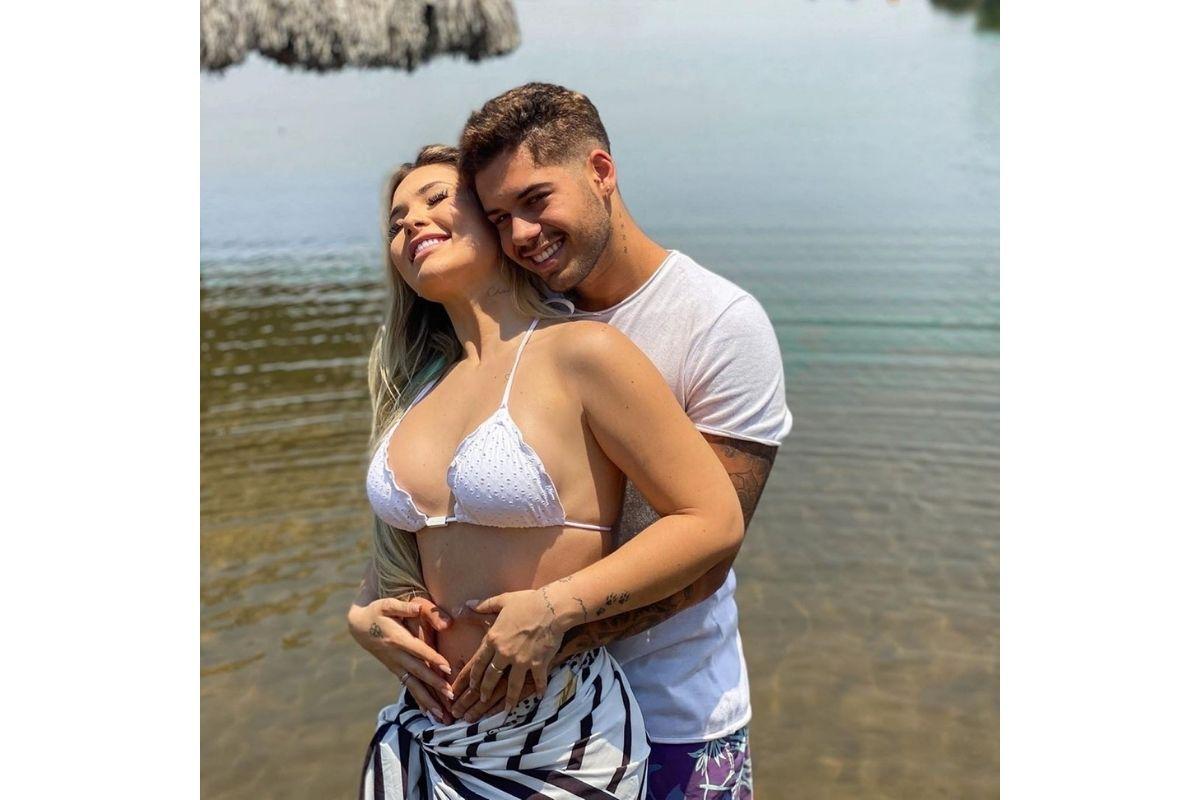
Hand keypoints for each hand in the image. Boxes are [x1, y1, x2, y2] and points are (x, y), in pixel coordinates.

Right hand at [347, 596, 455, 720]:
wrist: (358, 626)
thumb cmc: (377, 612)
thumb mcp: (387, 604)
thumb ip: (403, 606)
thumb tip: (416, 608)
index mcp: (397, 638)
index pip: (418, 650)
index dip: (432, 658)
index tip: (447, 668)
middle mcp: (396, 656)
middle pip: (418, 672)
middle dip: (435, 685)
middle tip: (451, 696)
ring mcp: (395, 665)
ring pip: (413, 685)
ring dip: (428, 701)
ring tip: (442, 716)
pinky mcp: (396, 670)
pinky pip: (409, 687)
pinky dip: (419, 701)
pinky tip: (430, 714)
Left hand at [462, 589, 564, 712]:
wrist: (552, 607)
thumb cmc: (528, 602)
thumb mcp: (503, 600)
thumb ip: (484, 605)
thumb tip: (467, 604)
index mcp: (493, 638)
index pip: (479, 662)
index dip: (474, 676)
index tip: (471, 686)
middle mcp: (504, 653)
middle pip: (491, 677)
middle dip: (485, 691)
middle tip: (482, 701)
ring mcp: (521, 660)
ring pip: (511, 685)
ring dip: (509, 698)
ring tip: (507, 709)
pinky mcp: (538, 664)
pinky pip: (538, 680)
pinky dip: (539, 689)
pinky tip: (539, 696)